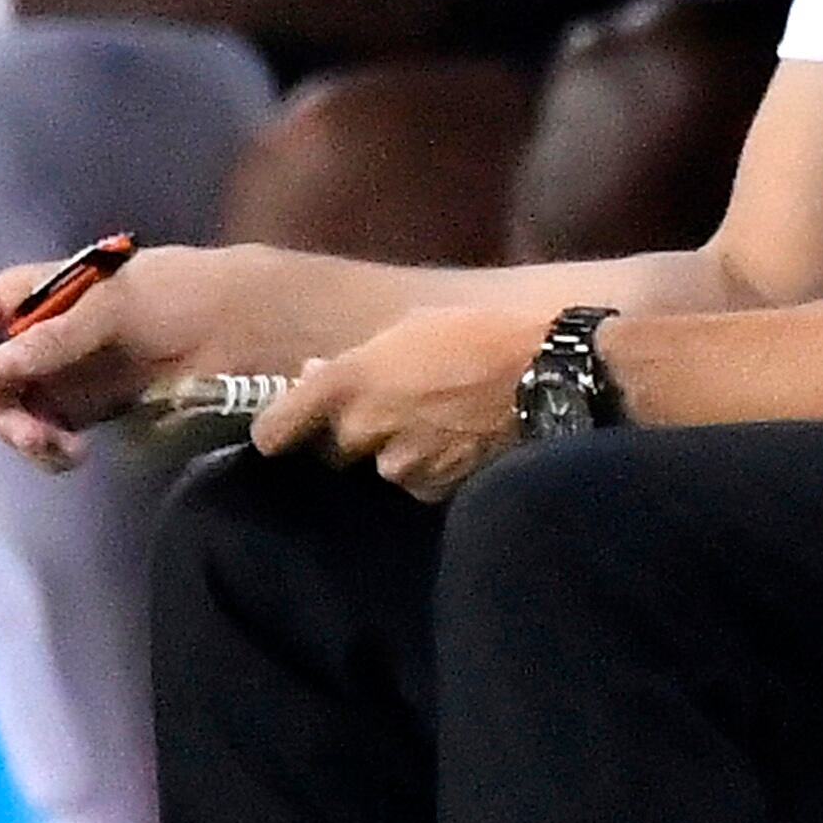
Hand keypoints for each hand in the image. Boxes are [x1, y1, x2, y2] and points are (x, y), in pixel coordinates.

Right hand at [0, 244, 233, 468]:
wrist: (232, 327)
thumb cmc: (174, 293)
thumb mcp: (116, 305)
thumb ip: (59, 335)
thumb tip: (0, 364)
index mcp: (23, 296)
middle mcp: (27, 338)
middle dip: (0, 415)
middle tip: (34, 437)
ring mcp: (50, 377)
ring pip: (9, 418)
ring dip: (26, 439)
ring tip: (66, 449)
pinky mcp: (76, 411)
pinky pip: (43, 439)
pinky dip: (50, 453)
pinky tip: (76, 455)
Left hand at [260, 302, 548, 499]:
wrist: (545, 377)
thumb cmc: (476, 337)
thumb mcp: (407, 330)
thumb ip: (354, 361)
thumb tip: (312, 375)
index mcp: (346, 383)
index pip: (277, 429)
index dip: (276, 432)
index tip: (280, 433)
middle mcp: (362, 430)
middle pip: (329, 451)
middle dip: (349, 436)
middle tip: (385, 411)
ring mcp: (397, 466)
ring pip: (377, 468)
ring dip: (393, 452)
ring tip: (434, 423)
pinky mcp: (432, 492)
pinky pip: (415, 483)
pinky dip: (427, 469)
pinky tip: (455, 444)